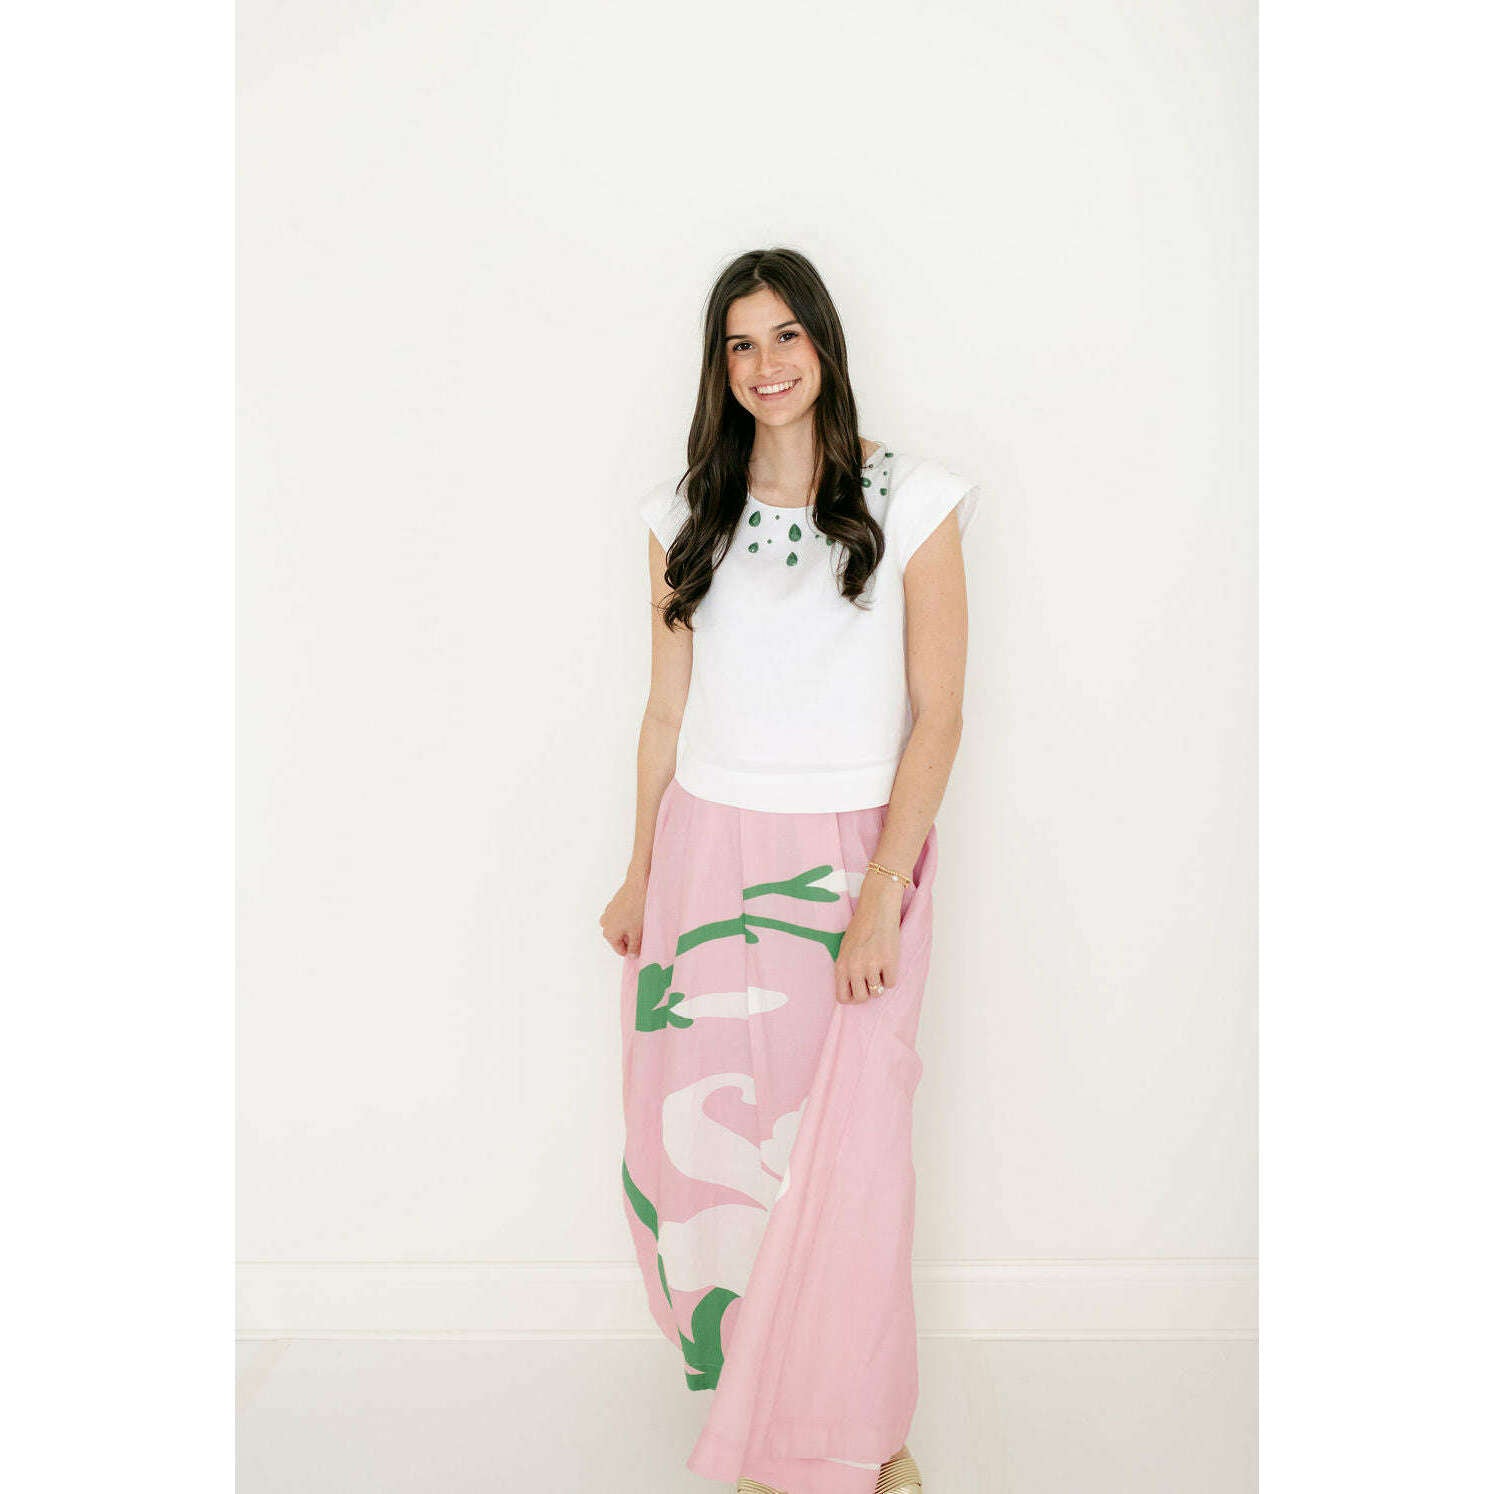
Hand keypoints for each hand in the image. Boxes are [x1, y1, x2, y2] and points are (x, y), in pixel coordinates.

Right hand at [600, 871, 647, 956]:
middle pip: (619, 938)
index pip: (621, 950)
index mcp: (609, 934)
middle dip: (630, 938)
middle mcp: (604, 924)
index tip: (642, 945)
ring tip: (640, 922)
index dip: (632, 950)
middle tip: (642, 933)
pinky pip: (620, 917)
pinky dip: (627, 918)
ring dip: (629, 928)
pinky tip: (637, 913)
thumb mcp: (638, 933)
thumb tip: (632, 956)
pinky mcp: (613, 904)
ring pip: (620, 928)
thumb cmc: (637, 910)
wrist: (638, 886)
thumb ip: (634, 947)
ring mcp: (608, 913)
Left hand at [835, 872, 902, 1003]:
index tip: (858, 990)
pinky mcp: (889, 962)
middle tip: (871, 979)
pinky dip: (891, 975)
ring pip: (877, 992)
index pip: (842, 997)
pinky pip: (891, 983)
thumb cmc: (861, 928)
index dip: (852, 997)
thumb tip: (851, 993)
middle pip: (861, 999)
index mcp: (841, 965)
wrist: (877, 909)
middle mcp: (854, 968)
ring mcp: (871, 965)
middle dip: (867, 992)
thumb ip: (846, 970)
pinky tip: (888, 961)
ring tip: (879, 965)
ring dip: (880, 982)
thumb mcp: (845, 950)